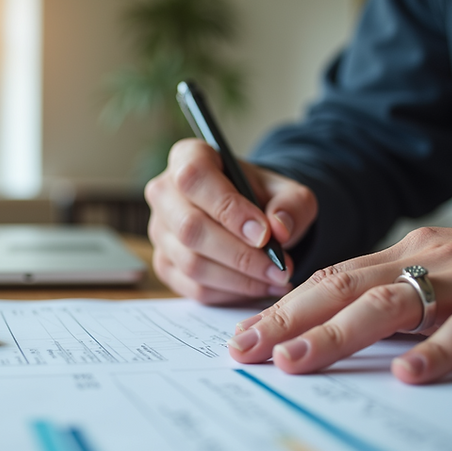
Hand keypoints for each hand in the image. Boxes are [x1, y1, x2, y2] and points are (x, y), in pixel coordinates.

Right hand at [145, 139, 317, 303]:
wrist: (252, 217)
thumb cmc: (264, 198)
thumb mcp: (289, 193)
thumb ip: (291, 205)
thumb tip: (279, 228)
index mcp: (189, 157)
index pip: (195, 179)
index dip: (229, 209)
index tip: (264, 234)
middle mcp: (164, 193)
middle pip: (190, 228)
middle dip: (240, 255)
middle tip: (279, 268)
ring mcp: (160, 231)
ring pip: (192, 264)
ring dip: (239, 279)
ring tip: (276, 279)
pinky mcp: (165, 264)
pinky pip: (193, 288)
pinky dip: (229, 294)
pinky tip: (257, 287)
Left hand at [227, 215, 451, 383]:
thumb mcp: (442, 275)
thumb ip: (396, 296)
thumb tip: (336, 330)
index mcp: (406, 255)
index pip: (331, 280)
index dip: (283, 308)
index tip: (241, 337)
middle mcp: (427, 261)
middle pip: (344, 288)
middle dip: (288, 319)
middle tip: (245, 350)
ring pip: (392, 303)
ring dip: (337, 333)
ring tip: (296, 361)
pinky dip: (436, 351)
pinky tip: (407, 374)